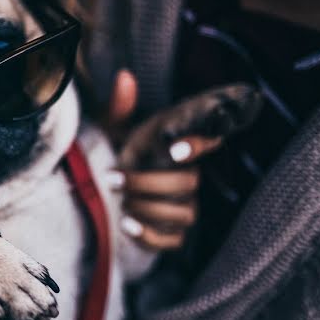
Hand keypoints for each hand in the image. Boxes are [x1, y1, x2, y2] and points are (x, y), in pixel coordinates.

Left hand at [105, 70, 219, 250]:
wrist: (118, 193)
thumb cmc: (126, 156)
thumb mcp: (117, 130)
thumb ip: (120, 108)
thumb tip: (124, 77)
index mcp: (178, 150)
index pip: (207, 142)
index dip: (199, 145)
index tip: (175, 150)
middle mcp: (189, 179)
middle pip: (187, 184)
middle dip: (147, 183)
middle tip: (112, 179)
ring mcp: (185, 208)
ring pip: (183, 214)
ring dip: (147, 208)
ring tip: (120, 201)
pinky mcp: (175, 235)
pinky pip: (173, 241)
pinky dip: (149, 236)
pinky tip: (126, 224)